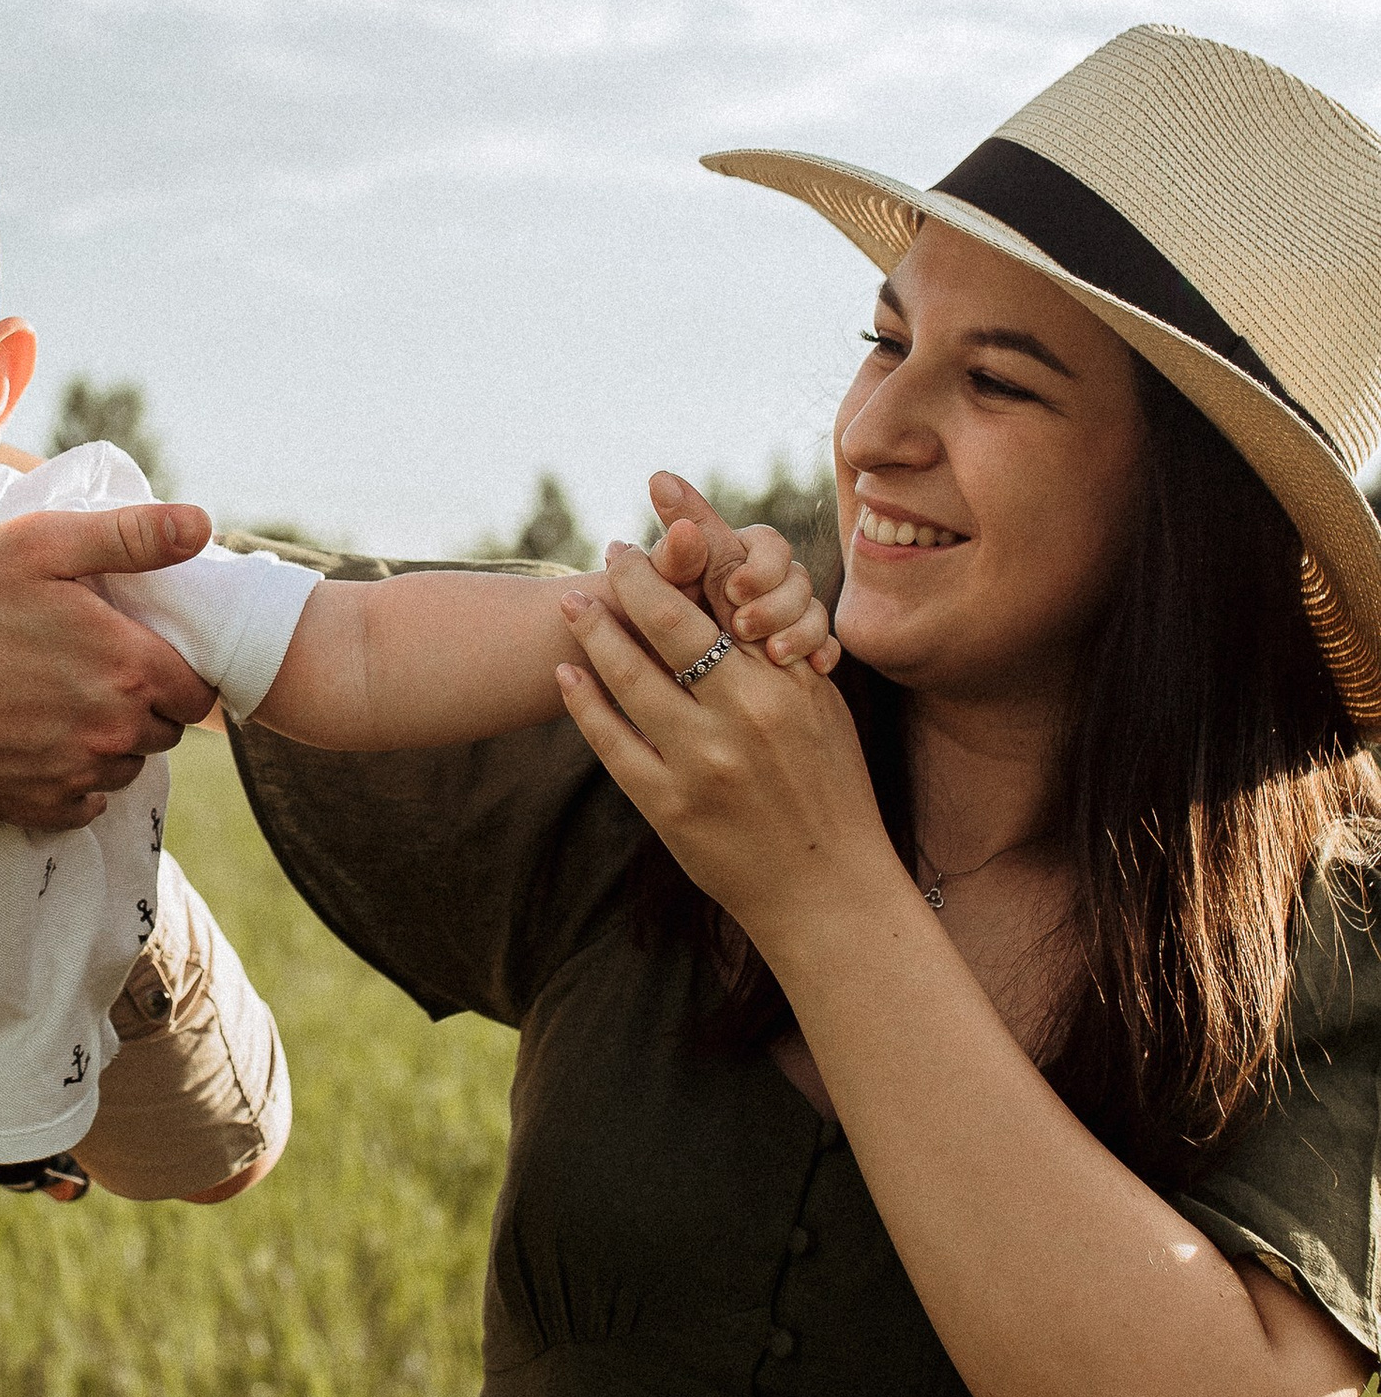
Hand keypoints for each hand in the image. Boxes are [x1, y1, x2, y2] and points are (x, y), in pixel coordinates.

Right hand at [0, 502, 218, 831]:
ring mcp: (79, 775)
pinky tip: (37, 743)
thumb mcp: (41, 543)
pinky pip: (87, 802)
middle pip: (165, 730)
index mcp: (129, 666)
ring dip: (108, 741)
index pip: (196, 690)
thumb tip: (202, 525)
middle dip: (142, 703)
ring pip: (126, 765)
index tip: (135, 651)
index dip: (172, 669)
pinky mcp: (41, 808)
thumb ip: (131, 536)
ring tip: (58, 703)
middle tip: (89, 670)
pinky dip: (74, 779)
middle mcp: (115, 730)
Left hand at [553, 539, 887, 950]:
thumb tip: (734, 593)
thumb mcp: (822, 711)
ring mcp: (704, 762)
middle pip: (672, 623)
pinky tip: (566, 675)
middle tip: (611, 553)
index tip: (662, 503)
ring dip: (594, 631)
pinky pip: (612, 741)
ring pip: (631, 677)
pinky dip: (584, 703)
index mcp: (789, 684)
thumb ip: (778, 656)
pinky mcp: (670, 805)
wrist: (829, 893)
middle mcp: (747, 715)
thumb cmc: (830, 792)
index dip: (696, 536)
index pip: (734, 591)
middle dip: (634, 577)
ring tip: (573, 603)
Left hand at [640, 470, 839, 672]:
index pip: (767, 543)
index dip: (758, 566)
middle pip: (796, 575)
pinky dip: (822, 653)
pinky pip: (827, 646)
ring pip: (813, 610)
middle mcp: (758, 584)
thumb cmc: (646, 635)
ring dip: (801, 629)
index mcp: (729, 560)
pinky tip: (816, 667)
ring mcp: (781, 618)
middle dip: (776, 602)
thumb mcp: (662, 597)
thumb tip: (662, 482)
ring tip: (775, 653)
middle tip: (742, 626)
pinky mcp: (799, 655)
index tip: (733, 591)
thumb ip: (670, 552)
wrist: (657, 697)